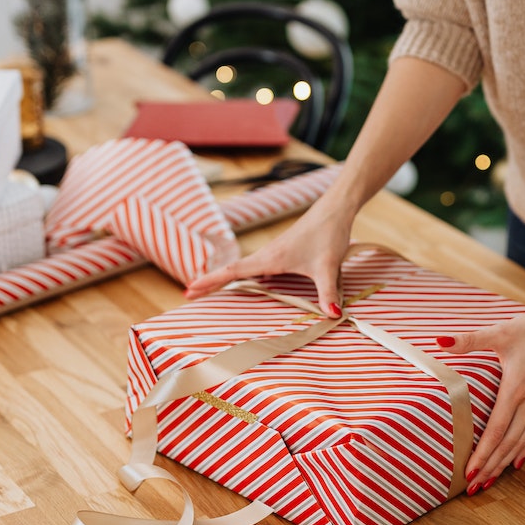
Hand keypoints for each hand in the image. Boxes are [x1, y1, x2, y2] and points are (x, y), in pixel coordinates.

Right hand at [183, 192, 356, 315]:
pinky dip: (247, 276)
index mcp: (270, 258)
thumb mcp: (327, 267)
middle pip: (232, 272)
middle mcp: (267, 255)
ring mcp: (274, 253)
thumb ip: (328, 293)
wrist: (335, 209)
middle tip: (189, 295)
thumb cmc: (328, 234)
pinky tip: (252, 284)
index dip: (210, 281)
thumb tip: (332, 315)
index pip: (232, 272)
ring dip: (227, 279)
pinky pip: (258, 268)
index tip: (189, 289)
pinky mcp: (283, 252)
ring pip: (244, 269)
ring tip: (211, 291)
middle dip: (211, 283)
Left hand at [440, 283, 524, 492]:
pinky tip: (516, 460)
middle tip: (474, 488)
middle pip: (508, 444)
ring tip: (491, 480)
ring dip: (505, 463)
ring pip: (522, 442)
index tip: (470, 472)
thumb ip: (469, 340)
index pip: (496, 431)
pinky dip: (524, 449)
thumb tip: (439, 340)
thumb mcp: (502, 332)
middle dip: (491, 467)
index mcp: (516, 390)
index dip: (483, 454)